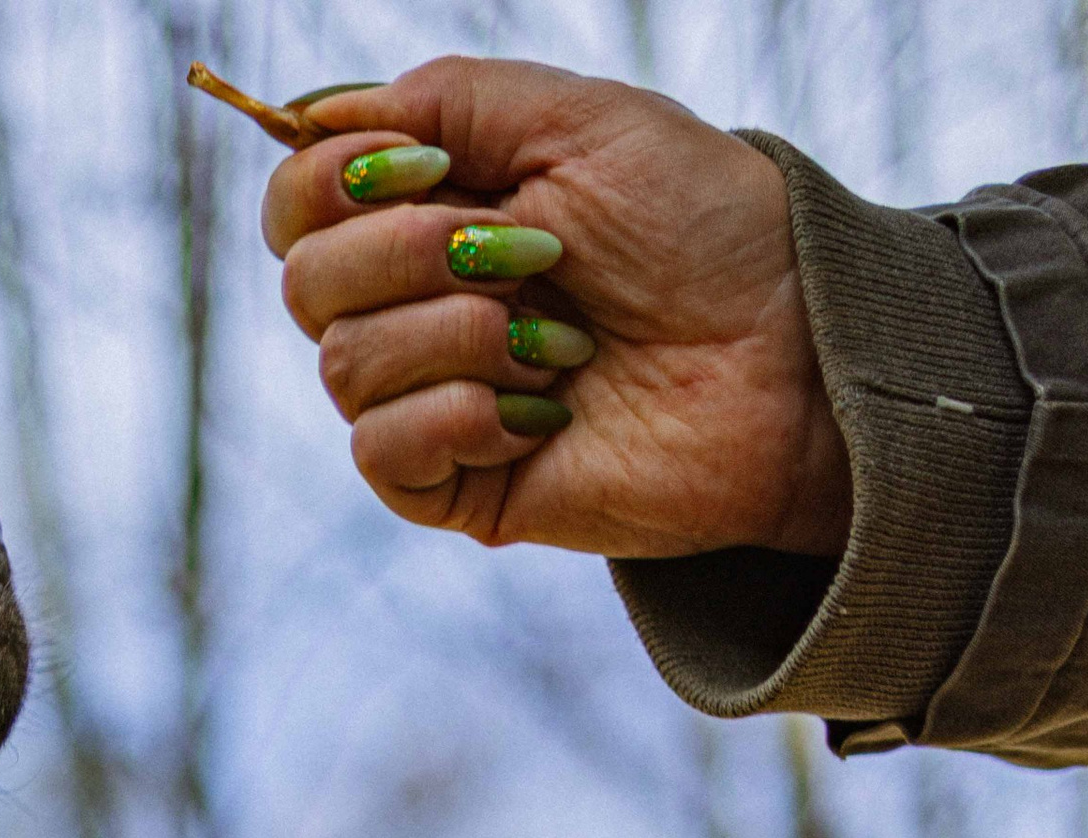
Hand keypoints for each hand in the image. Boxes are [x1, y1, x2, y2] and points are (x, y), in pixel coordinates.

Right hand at [258, 55, 851, 559]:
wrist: (789, 353)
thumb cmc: (703, 228)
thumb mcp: (578, 120)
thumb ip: (446, 100)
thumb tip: (315, 121)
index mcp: (431, 212)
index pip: (298, 204)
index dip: (328, 179)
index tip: (431, 165)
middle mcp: (416, 307)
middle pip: (305, 284)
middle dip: (411, 253)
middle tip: (533, 255)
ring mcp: (434, 400)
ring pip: (343, 367)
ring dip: (459, 335)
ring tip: (563, 342)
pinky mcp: (460, 487)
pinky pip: (383, 452)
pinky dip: (458, 415)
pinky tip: (543, 411)